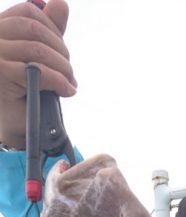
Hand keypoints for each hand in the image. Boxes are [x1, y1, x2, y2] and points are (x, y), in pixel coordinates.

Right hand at [0, 0, 76, 147]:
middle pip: (35, 29)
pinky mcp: (2, 74)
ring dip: (62, 67)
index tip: (62, 51)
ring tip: (69, 82)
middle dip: (60, 50)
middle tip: (69, 72)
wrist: (14, 125)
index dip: (52, 29)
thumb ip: (47, 30)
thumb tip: (62, 3)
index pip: (28, 12)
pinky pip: (40, 71)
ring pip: (39, 50)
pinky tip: (66, 90)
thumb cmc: (24, 91)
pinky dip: (59, 81)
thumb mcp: (36, 56)